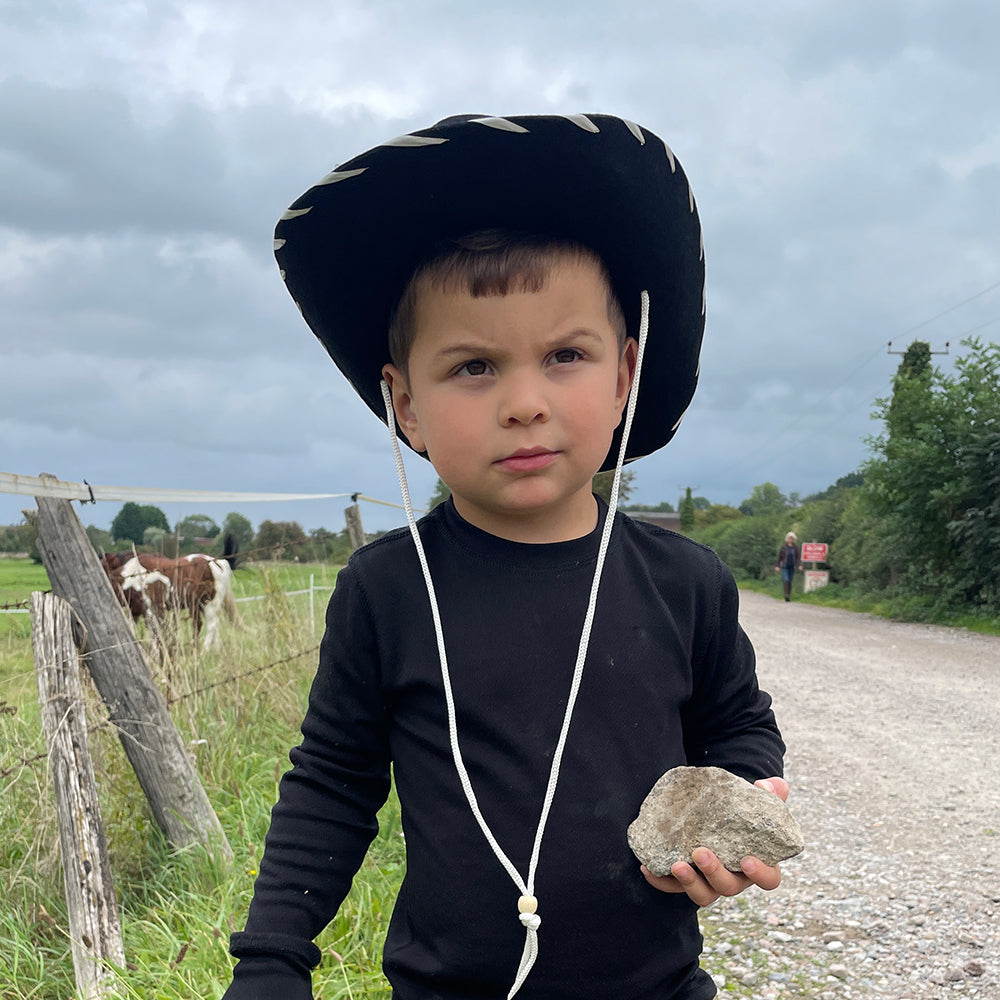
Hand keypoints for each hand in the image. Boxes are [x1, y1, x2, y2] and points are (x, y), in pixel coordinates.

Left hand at [640, 777, 788, 905]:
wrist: (718, 817)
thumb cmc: (743, 814)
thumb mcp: (757, 803)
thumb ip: (770, 793)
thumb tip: (768, 785)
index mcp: (757, 864)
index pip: (768, 879)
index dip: (760, 873)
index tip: (747, 860)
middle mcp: (734, 878)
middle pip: (728, 888)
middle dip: (714, 873)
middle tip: (700, 853)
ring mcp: (709, 882)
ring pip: (703, 895)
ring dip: (689, 882)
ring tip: (676, 865)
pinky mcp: (687, 879)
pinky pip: (673, 887)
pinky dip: (661, 881)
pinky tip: (648, 868)